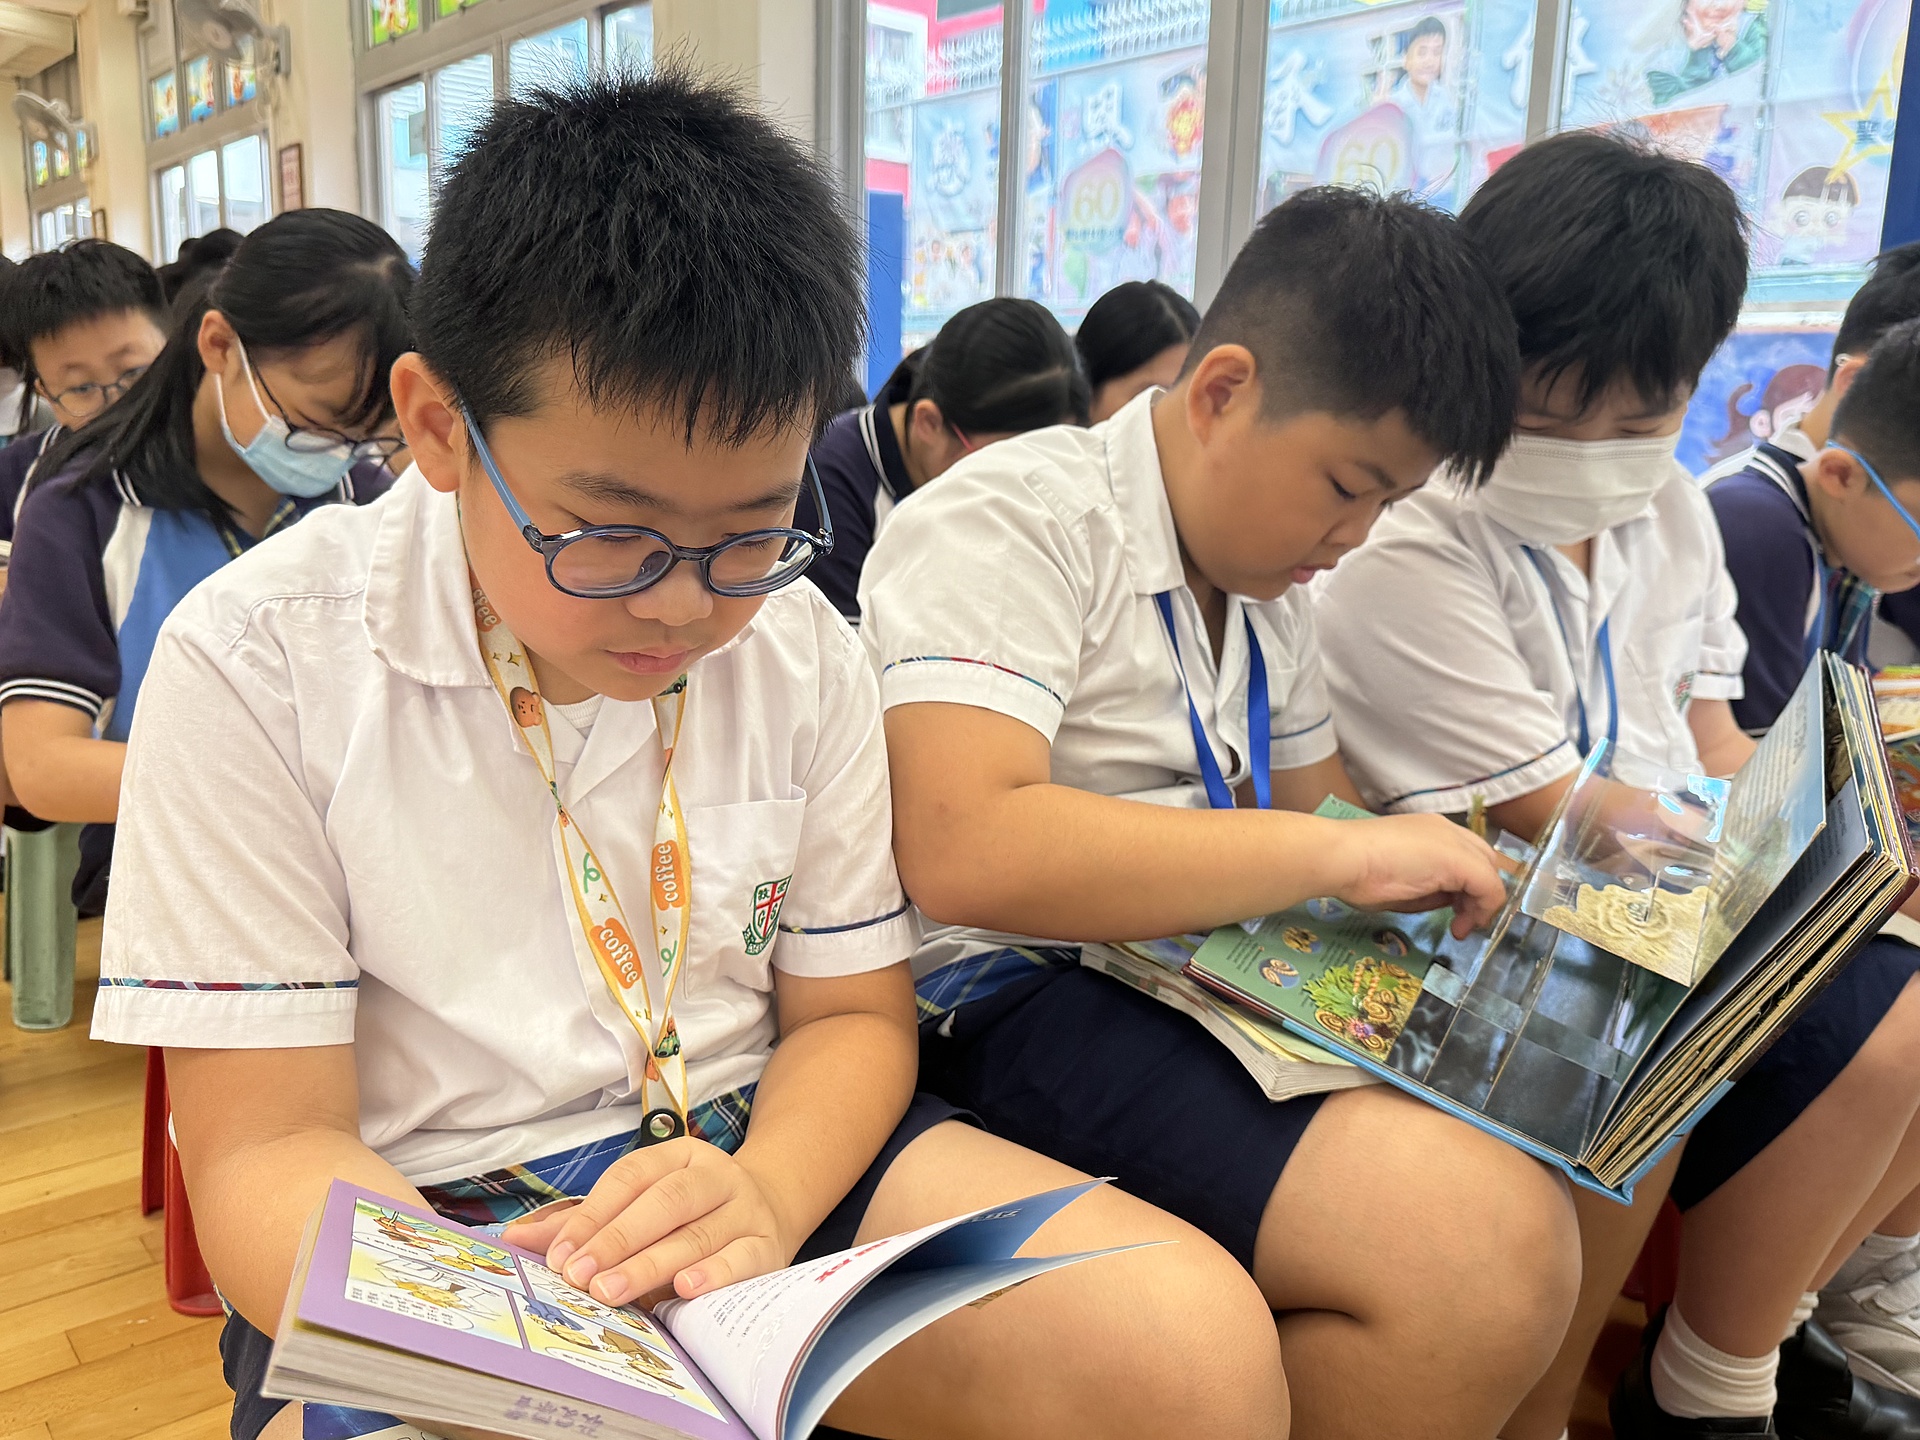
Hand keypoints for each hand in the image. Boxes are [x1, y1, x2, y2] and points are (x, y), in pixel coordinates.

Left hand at [503, 1137, 790, 1304]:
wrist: (772, 1210)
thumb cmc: (689, 1214)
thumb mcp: (639, 1206)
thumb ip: (582, 1222)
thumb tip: (514, 1238)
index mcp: (680, 1156)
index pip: (631, 1176)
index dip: (593, 1214)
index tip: (560, 1254)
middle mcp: (716, 1176)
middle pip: (665, 1202)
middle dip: (617, 1240)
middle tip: (579, 1276)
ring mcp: (745, 1210)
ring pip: (697, 1234)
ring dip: (650, 1264)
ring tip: (610, 1290)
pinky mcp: (767, 1247)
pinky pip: (741, 1259)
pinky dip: (713, 1274)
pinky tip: (683, 1289)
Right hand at [1330, 813, 1511, 937]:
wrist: (1344, 857)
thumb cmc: (1356, 870)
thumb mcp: (1401, 882)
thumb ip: (1430, 887)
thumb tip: (1449, 899)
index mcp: (1429, 831)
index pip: (1465, 854)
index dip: (1466, 884)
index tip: (1454, 909)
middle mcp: (1447, 830)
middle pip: (1484, 860)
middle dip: (1479, 893)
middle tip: (1462, 919)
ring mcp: (1456, 843)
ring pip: (1490, 872)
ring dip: (1481, 903)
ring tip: (1461, 927)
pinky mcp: (1461, 861)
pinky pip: (1489, 887)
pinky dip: (1483, 909)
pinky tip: (1462, 925)